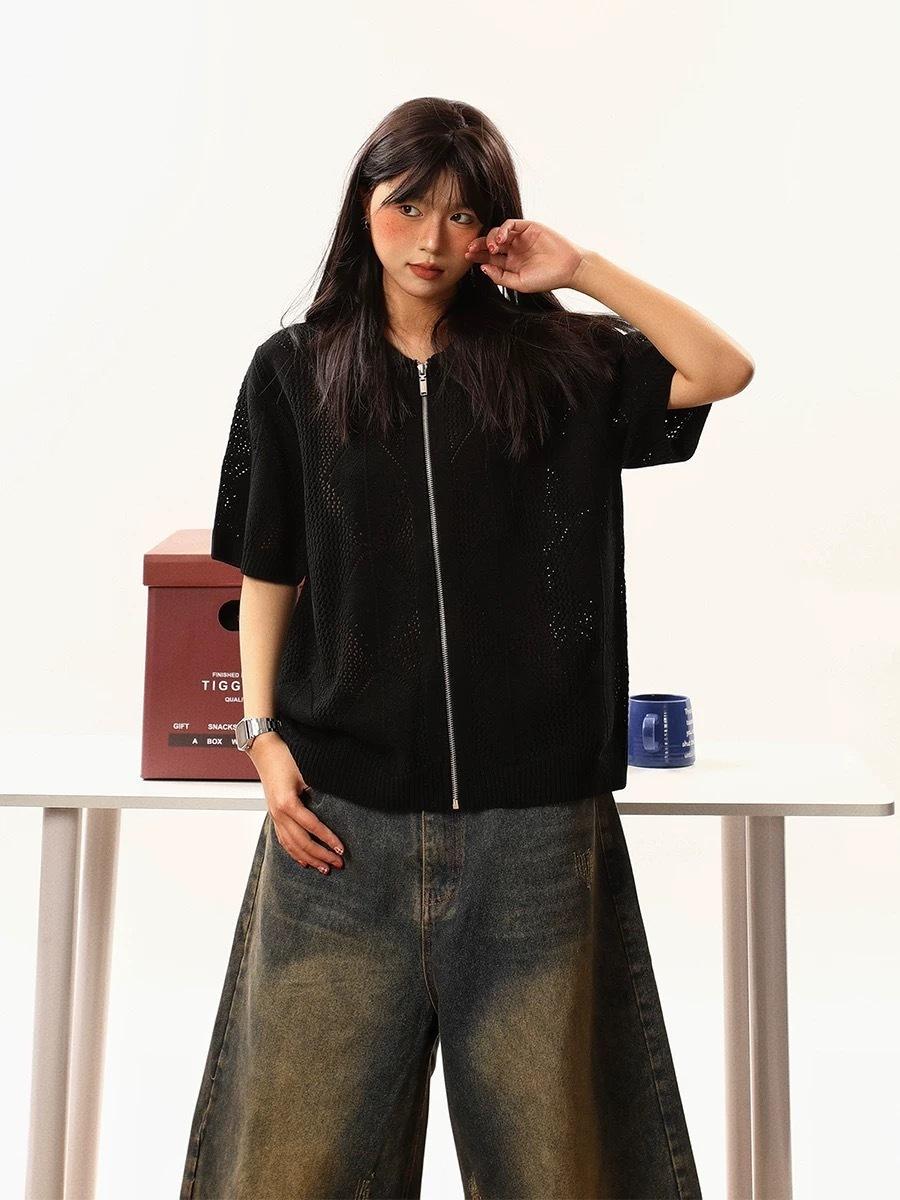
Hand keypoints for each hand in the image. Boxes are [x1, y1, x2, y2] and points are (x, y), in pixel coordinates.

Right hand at [249, 735, 344, 873]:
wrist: (265, 750)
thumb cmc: (286, 757)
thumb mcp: (306, 772)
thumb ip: (319, 791)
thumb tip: (337, 807)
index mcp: (287, 803)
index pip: (312, 827)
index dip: (328, 839)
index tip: (341, 849)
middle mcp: (278, 813)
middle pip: (301, 842)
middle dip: (321, 855)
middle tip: (338, 864)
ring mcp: (274, 816)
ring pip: (291, 845)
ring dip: (308, 858)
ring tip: (324, 869)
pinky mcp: (274, 815)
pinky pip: (283, 839)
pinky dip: (294, 853)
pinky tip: (304, 861)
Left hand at [464, 219, 586, 293]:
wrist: (569, 268)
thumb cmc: (547, 279)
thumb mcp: (520, 283)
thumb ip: (501, 277)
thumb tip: (483, 268)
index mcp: (510, 263)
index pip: (489, 257)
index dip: (477, 256)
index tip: (466, 257)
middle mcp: (513, 249)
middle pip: (490, 244)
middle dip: (479, 245)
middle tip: (470, 249)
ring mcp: (520, 237)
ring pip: (498, 233)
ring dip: (490, 238)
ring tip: (492, 247)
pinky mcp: (529, 227)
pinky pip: (511, 224)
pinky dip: (503, 229)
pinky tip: (500, 239)